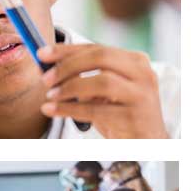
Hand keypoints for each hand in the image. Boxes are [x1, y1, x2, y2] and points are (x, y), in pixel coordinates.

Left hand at [37, 44, 168, 138]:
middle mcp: (142, 74)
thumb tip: (49, 68)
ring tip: (51, 96)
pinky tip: (54, 110)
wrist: (148, 142)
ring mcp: (140, 95)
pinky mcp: (133, 117)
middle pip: (101, 58)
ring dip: (70, 88)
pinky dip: (70, 109)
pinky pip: (96, 110)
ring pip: (101, 81)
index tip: (42, 54)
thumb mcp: (107, 90)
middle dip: (68, 66)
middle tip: (46, 78)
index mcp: (135, 61)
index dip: (67, 50)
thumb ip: (86, 76)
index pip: (97, 48)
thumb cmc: (122, 113)